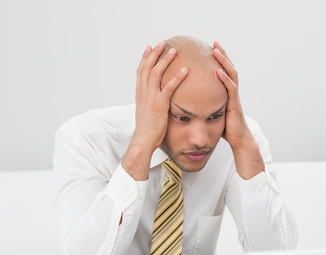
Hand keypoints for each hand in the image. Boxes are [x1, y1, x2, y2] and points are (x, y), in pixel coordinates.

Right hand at [123, 43, 187, 179]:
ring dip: (165, 60)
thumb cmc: (147, 129)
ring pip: (157, 73)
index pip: (141, 71)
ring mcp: (151, 98)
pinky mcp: (160, 105)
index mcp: (140, 93)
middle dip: (155, 54)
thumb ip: (149, 102)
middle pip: (147, 67)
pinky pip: (169, 88)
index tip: (150, 48)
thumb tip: (153, 98)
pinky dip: (177, 77)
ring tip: (174, 51)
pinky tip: (185, 70)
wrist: (143, 140)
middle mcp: (143, 92)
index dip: (145, 58)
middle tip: (162, 43)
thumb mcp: (146, 112)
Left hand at [213, 41, 263, 177]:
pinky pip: (230, 89)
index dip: (219, 60)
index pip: (224, 72)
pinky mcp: (234, 104)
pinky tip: (218, 71)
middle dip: (223, 55)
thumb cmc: (227, 129)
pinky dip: (225, 79)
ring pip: (231, 75)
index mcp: (227, 93)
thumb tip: (192, 103)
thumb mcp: (214, 113)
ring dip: (224, 62)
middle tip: (215, 43)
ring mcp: (234, 97)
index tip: (211, 49)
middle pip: (229, 68)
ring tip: (217, 51)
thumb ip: (207, 105)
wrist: (238, 140)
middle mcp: (232, 92)